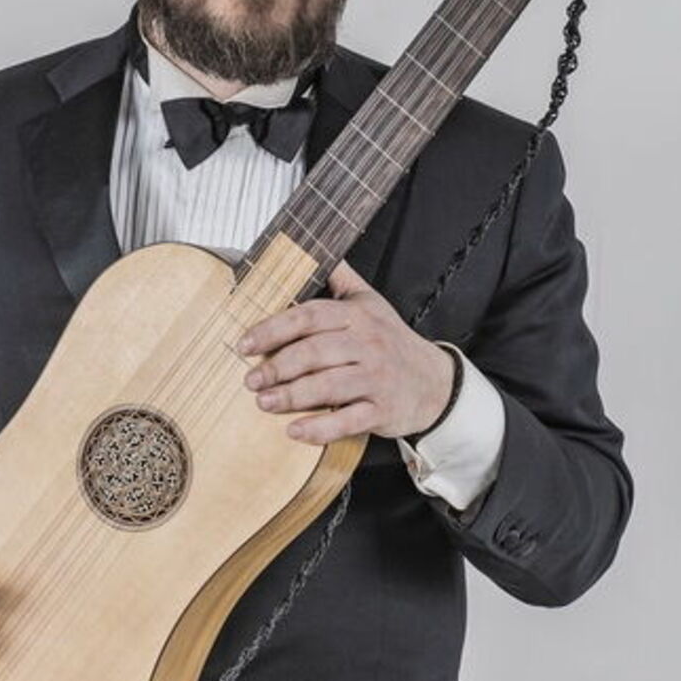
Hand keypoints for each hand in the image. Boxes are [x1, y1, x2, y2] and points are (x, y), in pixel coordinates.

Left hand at [238, 260, 456, 444]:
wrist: (435, 382)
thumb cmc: (392, 341)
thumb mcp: (371, 302)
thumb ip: (342, 278)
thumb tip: (314, 249)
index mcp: (357, 316)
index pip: (309, 316)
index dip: (273, 329)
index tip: (245, 344)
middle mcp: (367, 344)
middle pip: (315, 352)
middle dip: (278, 366)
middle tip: (251, 380)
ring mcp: (376, 378)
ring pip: (329, 386)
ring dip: (292, 396)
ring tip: (264, 402)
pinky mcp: (382, 410)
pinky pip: (348, 420)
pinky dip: (319, 428)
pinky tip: (294, 431)